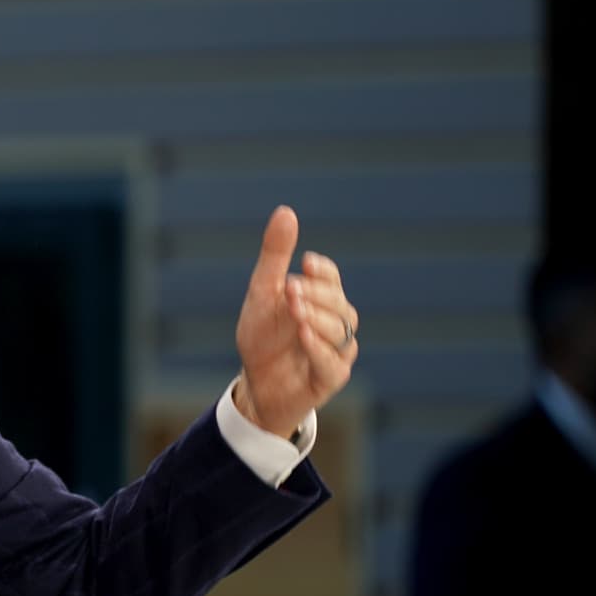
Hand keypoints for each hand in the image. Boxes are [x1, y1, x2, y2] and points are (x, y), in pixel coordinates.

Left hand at [233, 206, 358, 438]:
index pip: (331, 277)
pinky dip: (318, 348)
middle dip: (316, 293)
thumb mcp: (262, 294)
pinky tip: (303, 335)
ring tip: (294, 309)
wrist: (255, 385)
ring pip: (340, 330)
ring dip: (316, 317)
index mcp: (321, 299)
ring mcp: (336, 351)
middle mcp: (335, 322)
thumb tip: (286, 211)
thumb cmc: (263, 338)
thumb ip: (274, 257)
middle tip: (290, 288)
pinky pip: (332, 363)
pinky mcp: (330, 378)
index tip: (305, 262)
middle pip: (338, 302)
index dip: (323, 270)